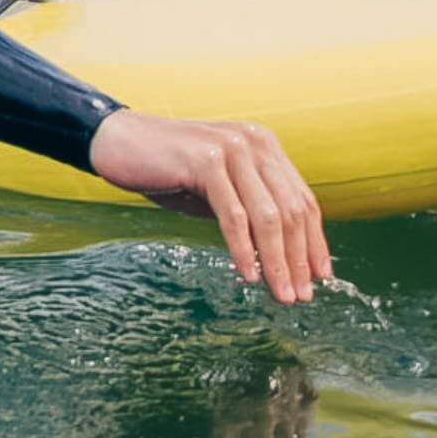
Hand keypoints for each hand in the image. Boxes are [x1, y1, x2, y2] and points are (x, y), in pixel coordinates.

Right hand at [89, 108, 331, 304]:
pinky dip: (244, 250)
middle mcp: (254, 142)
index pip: (302, 200)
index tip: (320, 277)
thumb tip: (284, 255)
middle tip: (301, 296)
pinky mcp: (205, 161)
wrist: (116, 141)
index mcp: (263, 146)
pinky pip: (234, 216)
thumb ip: (250, 207)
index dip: (314, 242)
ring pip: (267, 217)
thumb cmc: (167, 168)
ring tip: (281, 294)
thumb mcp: (218, 187)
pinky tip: (248, 275)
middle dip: (300, 259)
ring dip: (278, 262)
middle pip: (290, 211)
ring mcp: (230, 148)